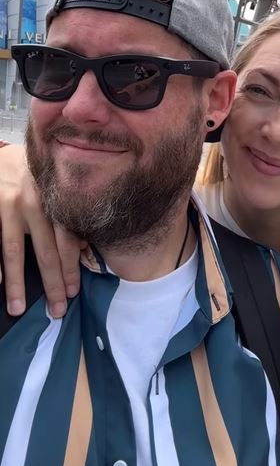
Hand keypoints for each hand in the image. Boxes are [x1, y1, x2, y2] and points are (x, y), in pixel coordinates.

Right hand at [0, 144, 83, 317]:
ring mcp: (10, 205)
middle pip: (45, 250)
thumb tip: (85, 248)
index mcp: (56, 200)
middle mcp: (36, 203)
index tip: (73, 293)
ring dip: (17, 282)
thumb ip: (66, 216)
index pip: (67, 239)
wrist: (4, 154)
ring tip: (17, 308)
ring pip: (14, 250)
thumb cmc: (35, 177)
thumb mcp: (54, 189)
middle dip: (52, 283)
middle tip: (56, 311)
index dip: (70, 268)